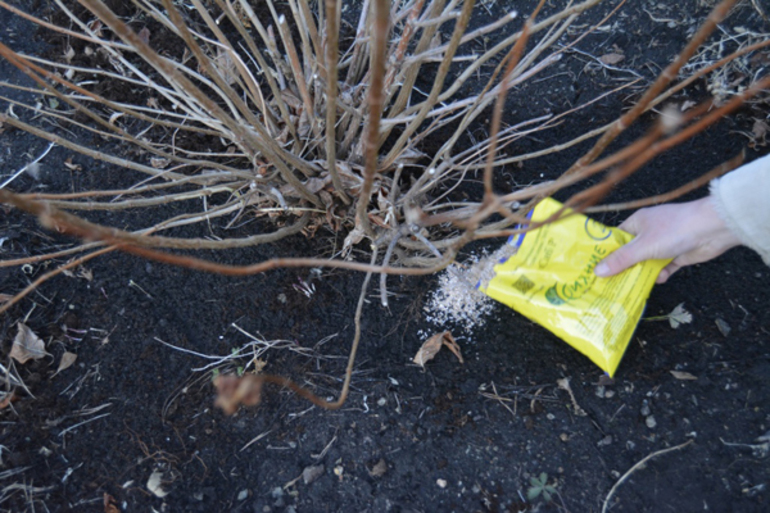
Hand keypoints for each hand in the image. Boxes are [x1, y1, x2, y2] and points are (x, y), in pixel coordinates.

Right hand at [594, 197, 741, 282]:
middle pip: (631, 253)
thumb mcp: (643, 246)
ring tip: (630, 286)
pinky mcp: (678, 254)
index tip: (595, 267)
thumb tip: (598, 271)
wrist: (713, 228)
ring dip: (642, 272)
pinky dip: (661, 273)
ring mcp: (665, 243)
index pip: (617, 238)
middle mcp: (649, 232)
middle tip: (609, 282)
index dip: (606, 252)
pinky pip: (664, 266)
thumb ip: (621, 260)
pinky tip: (659, 279)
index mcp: (638, 223)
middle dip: (623, 267)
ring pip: (647, 261)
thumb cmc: (675, 230)